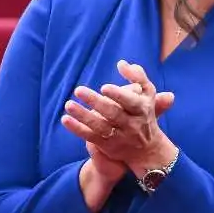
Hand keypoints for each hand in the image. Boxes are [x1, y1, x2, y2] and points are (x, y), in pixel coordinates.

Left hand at [62, 60, 177, 172]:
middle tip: (78, 89)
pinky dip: (77, 129)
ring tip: (68, 104)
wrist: (147, 149)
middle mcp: (131, 124)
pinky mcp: (107, 145)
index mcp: (141, 109)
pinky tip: (65, 119)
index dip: (118, 95)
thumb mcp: (148, 94)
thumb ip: (138, 76)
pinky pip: (90, 136)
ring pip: (99, 126)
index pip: (131, 102)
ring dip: (83, 115)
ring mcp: (119, 136)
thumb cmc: (144, 113)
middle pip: (113, 114)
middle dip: (96, 102)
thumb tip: (121, 63)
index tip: (104, 87)